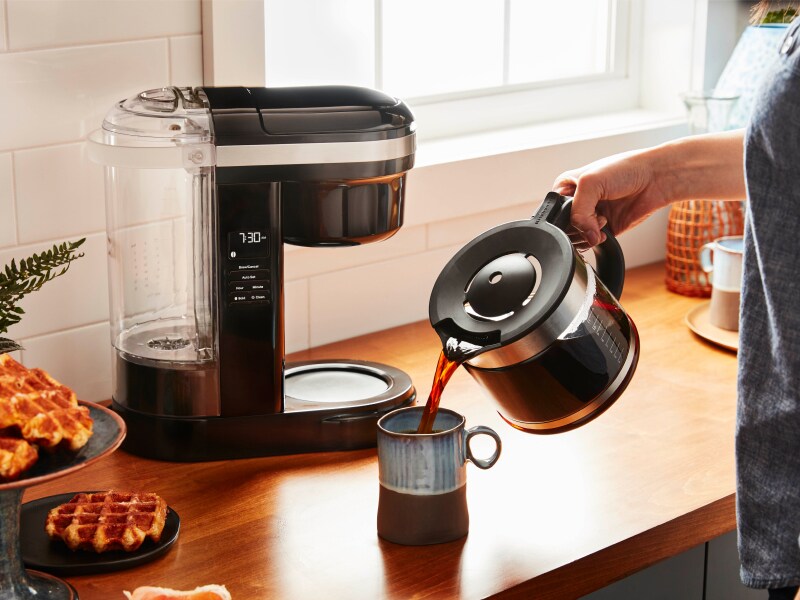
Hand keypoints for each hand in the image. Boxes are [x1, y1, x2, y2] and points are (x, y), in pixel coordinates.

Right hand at [552, 148, 670, 247]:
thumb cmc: (625, 169)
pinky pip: (591, 242)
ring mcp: (591, 216)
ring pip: (576, 237)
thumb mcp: (590, 183)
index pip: (554, 209)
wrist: (655, 178)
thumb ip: (578, 212)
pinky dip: (596, 240)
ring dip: (588, 233)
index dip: (564, 215)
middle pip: (564, 226)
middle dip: (578, 225)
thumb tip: (585, 236)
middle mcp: (578, 202)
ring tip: (602, 219)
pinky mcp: (604, 228)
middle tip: (593, 214)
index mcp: (567, 187)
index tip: (578, 211)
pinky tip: (605, 230)